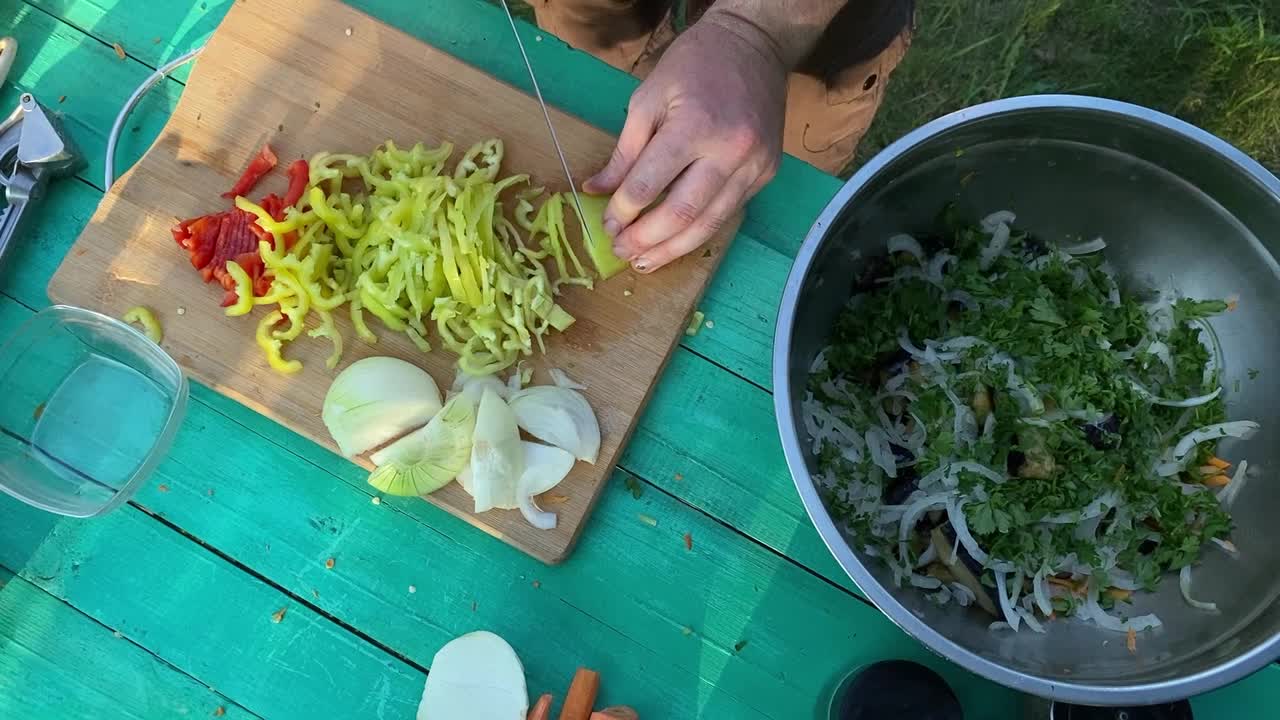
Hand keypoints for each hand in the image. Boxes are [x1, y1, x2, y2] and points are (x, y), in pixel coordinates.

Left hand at [584, 11, 786, 272]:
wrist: (755, 46)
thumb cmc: (695, 64)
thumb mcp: (648, 97)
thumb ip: (625, 150)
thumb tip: (597, 190)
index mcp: (695, 126)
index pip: (651, 183)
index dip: (624, 210)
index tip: (606, 224)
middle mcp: (730, 152)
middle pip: (684, 213)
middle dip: (648, 239)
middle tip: (622, 252)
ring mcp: (754, 166)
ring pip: (710, 224)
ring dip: (674, 249)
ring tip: (646, 262)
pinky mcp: (766, 174)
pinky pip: (729, 212)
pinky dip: (700, 231)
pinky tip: (676, 242)